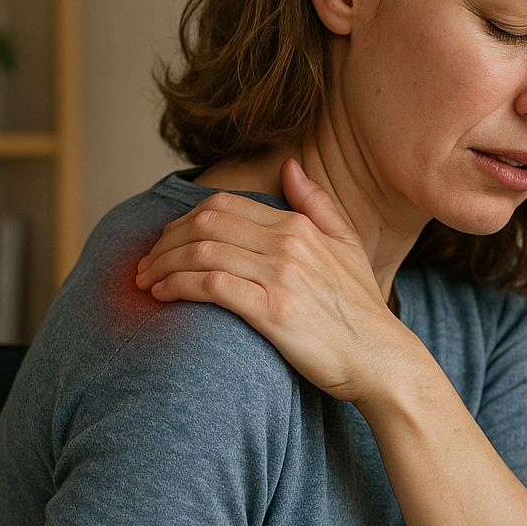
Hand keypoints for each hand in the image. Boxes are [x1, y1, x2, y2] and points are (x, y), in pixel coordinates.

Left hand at [135, 159, 411, 401]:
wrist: (381, 359)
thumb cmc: (361, 311)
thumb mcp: (346, 246)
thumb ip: (317, 203)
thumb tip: (289, 166)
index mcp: (298, 226)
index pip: (223, 206)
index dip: (183, 221)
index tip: (165, 242)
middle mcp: (287, 244)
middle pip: (204, 225)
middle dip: (164, 242)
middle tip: (145, 264)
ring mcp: (280, 276)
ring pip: (201, 252)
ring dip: (163, 265)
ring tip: (146, 282)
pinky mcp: (273, 311)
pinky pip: (210, 285)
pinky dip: (178, 286)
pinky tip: (163, 296)